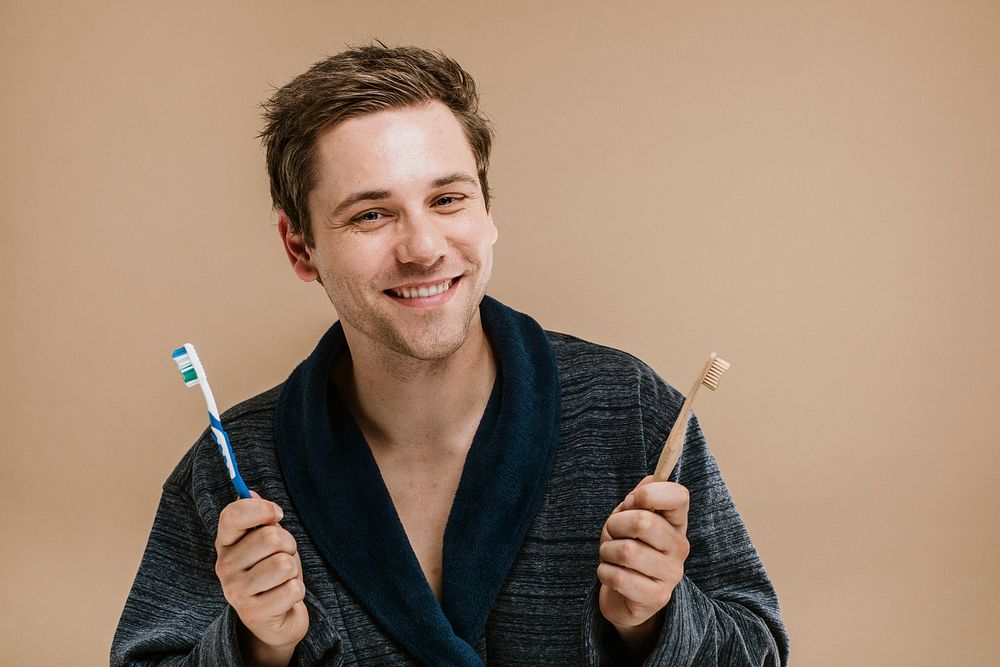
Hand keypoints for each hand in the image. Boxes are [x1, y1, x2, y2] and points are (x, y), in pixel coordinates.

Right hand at [215, 491, 307, 666]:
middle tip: (284, 556)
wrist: (275, 620)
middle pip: (270, 537)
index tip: (277, 515)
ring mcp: (236, 592)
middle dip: (289, 544)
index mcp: (225, 544)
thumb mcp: (267, 542)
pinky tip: (285, 599)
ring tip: (284, 579)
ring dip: (293, 569)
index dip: (261, 509)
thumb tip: (249, 492)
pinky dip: (297, 592)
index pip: (232, 515)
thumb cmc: (272, 573)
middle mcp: (224, 567)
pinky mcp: (254, 613)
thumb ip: (259, 518)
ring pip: (284, 564)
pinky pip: (293, 589)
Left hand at [597, 475, 689, 652]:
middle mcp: (680, 547)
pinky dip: (604, 572)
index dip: (650, 493)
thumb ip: (638, 500)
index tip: (631, 501)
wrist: (626, 596)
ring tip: (610, 556)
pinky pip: (618, 577)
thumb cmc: (627, 549)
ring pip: (626, 551)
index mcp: (676, 523)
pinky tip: (610, 574)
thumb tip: (649, 479)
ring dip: (606, 551)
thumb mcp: (628, 519)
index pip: (679, 496)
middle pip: (643, 522)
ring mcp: (671, 574)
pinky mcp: (657, 598)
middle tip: (612, 533)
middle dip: (614, 524)